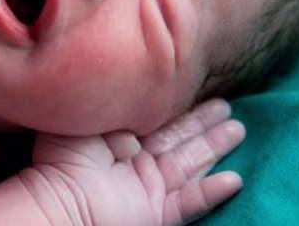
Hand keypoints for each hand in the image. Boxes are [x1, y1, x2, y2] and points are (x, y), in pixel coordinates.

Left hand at [20, 99, 245, 225]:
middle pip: (180, 139)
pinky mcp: (155, 213)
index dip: (179, 106)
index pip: (157, 120)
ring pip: (190, 165)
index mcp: (121, 138)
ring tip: (239, 130)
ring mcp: (148, 188)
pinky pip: (189, 204)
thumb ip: (115, 103)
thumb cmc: (64, 156)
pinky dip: (211, 192)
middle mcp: (138, 162)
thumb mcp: (88, 116)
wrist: (59, 200)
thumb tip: (142, 98)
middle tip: (229, 108)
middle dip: (205, 123)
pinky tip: (234, 180)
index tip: (199, 85)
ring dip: (215, 148)